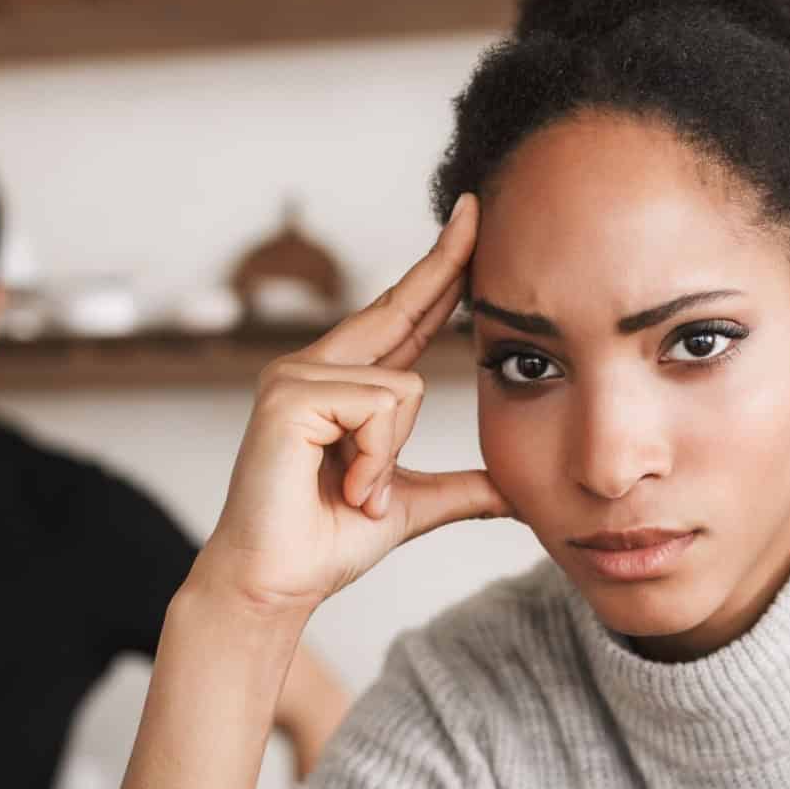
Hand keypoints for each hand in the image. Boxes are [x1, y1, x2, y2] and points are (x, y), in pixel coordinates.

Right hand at [194, 194, 509, 617]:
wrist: (276, 584)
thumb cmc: (325, 543)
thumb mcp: (409, 506)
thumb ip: (460, 488)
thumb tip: (513, 490)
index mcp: (341, 383)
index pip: (402, 317)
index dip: (439, 273)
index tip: (470, 225)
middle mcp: (312, 368)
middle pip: (399, 307)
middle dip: (445, 265)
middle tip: (477, 204)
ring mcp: (295, 377)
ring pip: (403, 389)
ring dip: (391, 458)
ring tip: (354, 493)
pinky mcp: (289, 397)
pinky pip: (378, 408)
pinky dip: (374, 461)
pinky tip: (344, 489)